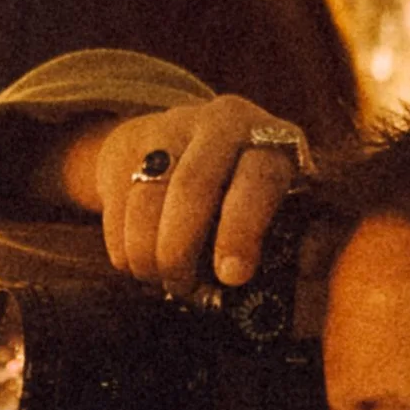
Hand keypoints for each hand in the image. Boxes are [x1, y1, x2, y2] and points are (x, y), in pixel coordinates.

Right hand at [68, 94, 312, 292]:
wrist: (184, 139)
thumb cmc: (245, 190)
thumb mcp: (280, 199)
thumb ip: (293, 233)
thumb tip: (291, 273)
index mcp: (270, 140)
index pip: (258, 181)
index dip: (242, 231)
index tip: (231, 277)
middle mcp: (220, 123)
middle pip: (191, 187)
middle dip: (182, 249)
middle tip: (183, 286)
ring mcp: (169, 129)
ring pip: (146, 199)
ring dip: (148, 254)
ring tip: (162, 279)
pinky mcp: (127, 145)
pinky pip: (116, 205)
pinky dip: (123, 246)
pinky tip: (138, 262)